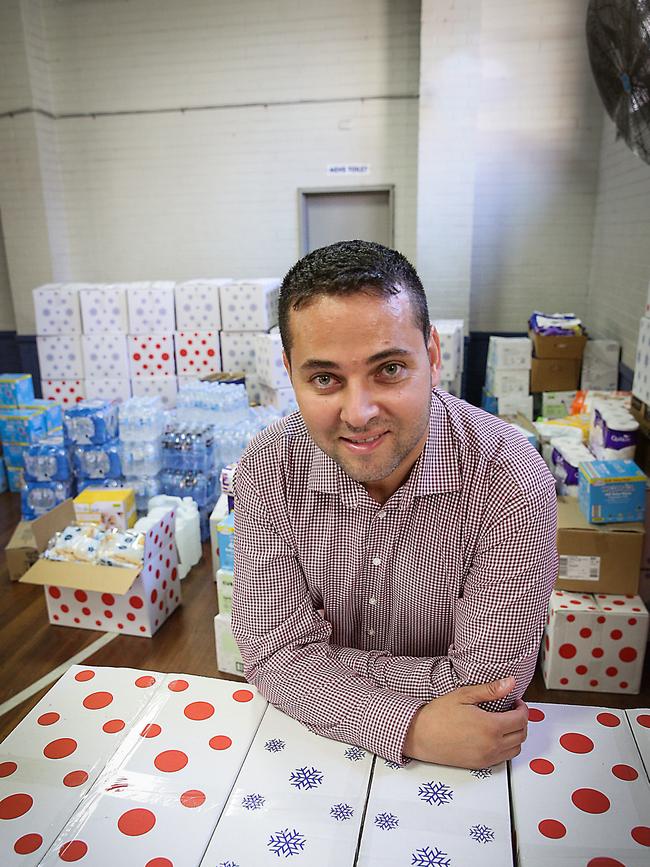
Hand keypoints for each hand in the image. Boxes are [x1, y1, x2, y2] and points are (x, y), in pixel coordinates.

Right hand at [402, 676, 527, 768]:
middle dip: (521, 721)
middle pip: (522, 735)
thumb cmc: (438, 715)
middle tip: (511, 710)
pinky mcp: (480, 765)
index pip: (521, 719)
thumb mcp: (463, 696)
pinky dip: (506, 747)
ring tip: (504, 723)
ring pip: (516, 749)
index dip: (523, 708)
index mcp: (490, 726)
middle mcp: (492, 745)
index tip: (516, 702)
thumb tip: (510, 683)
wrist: (419, 736)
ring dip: (516, 736)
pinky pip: (503, 758)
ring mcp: (487, 757)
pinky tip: (494, 736)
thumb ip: (490, 690)